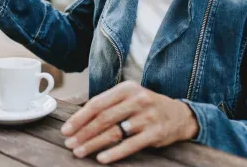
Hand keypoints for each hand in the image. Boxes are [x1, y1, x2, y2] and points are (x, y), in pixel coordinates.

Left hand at [60, 81, 198, 163]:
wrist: (180, 115)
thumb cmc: (147, 106)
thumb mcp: (130, 97)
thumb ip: (109, 104)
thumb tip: (79, 119)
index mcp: (127, 89)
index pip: (97, 103)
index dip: (79, 118)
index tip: (66, 129)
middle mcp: (137, 100)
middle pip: (103, 118)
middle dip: (83, 132)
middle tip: (70, 143)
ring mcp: (147, 117)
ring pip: (114, 132)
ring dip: (93, 144)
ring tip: (80, 152)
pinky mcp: (155, 133)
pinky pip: (130, 145)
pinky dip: (114, 153)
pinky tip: (101, 158)